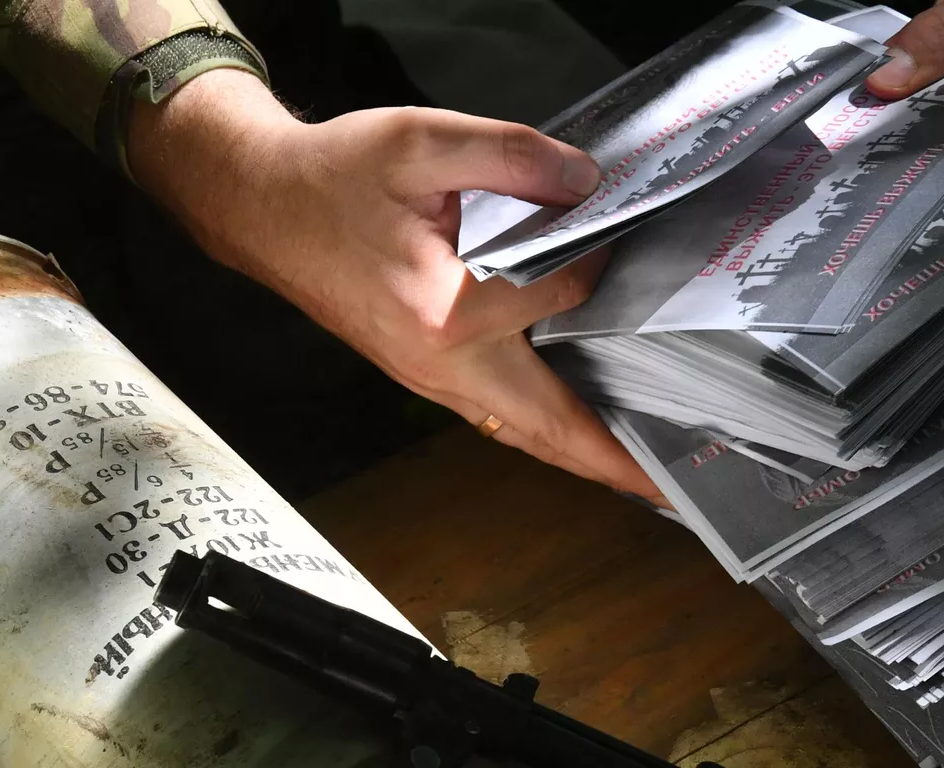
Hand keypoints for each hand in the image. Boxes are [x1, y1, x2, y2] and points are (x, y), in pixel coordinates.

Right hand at [127, 69, 662, 501]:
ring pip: (525, 434)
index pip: (556, 294)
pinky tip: (585, 434)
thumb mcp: (422, 141)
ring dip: (588, 458)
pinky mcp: (427, 377)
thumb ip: (514, 155)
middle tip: (682, 488)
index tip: (609, 219)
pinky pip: (502, 418)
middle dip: (616, 461)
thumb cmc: (332, 177)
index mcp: (441, 311)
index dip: (593, 255)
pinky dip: (551, 434)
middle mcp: (439, 365)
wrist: (261, 205)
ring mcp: (431, 381)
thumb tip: (588, 182)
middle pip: (548, 428)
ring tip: (651, 478)